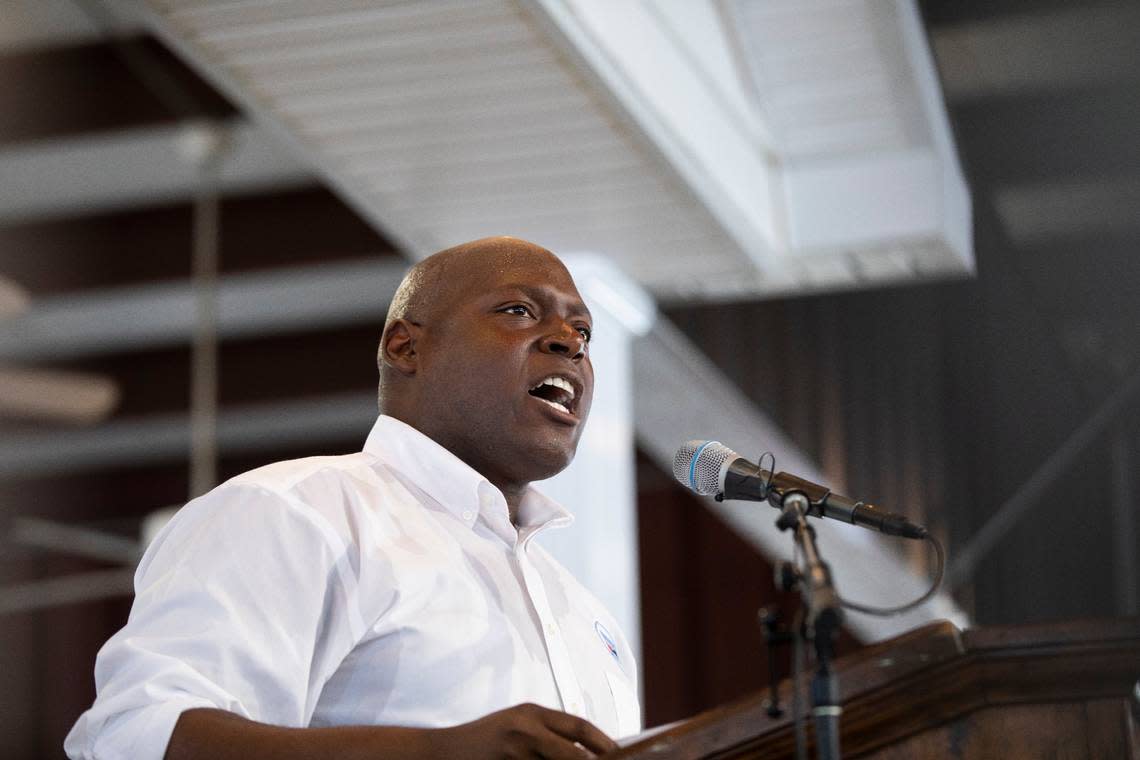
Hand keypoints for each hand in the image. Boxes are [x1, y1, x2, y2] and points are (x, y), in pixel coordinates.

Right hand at [433, 703, 618, 758]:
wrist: (442, 752)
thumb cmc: (486, 739)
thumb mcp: (517, 724)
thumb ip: (548, 732)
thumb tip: (587, 749)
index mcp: (531, 712)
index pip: (577, 725)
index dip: (601, 741)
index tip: (618, 754)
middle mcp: (525, 729)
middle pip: (572, 753)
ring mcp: (514, 752)